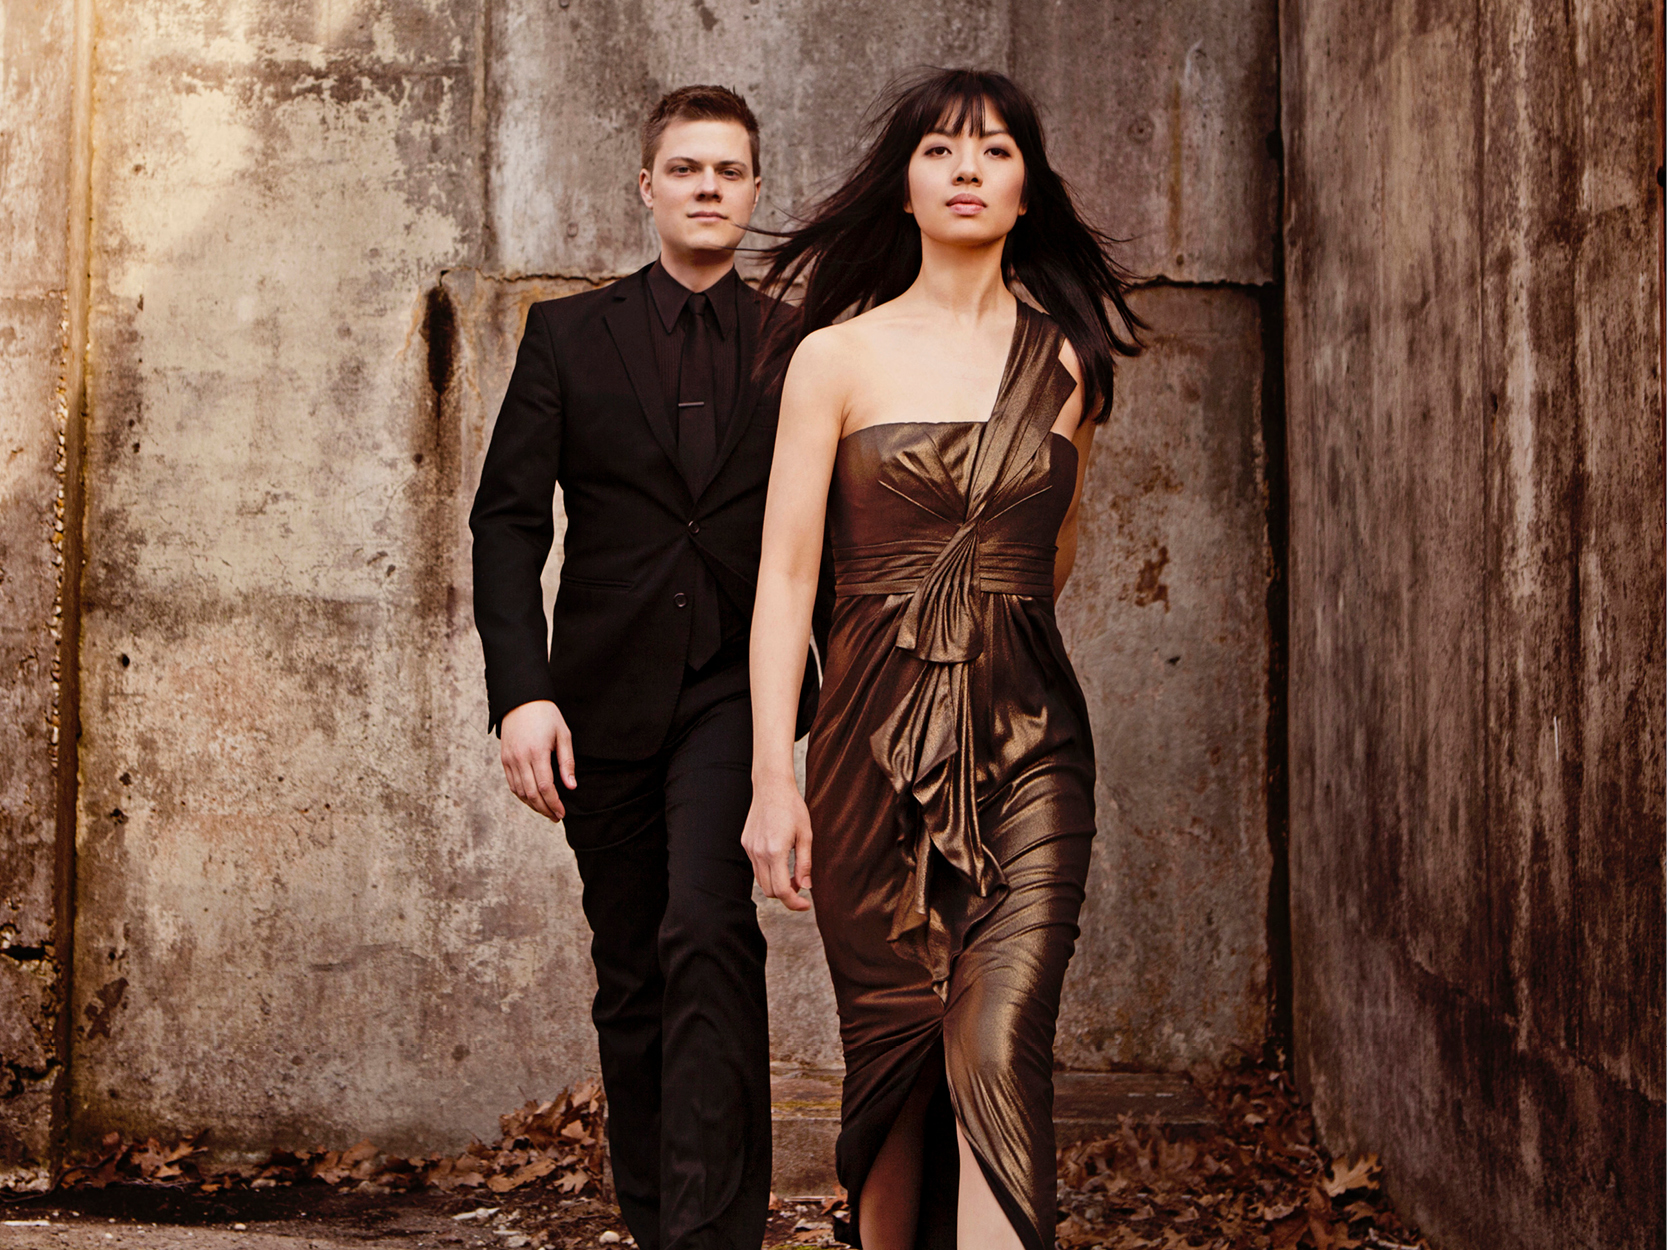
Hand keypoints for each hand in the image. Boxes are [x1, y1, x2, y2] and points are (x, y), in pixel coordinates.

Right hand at [500, 700, 576, 821]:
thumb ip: (567, 762)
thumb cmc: (546, 715)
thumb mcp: (563, 735)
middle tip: (556, 817)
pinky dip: (522, 796)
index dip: (554, 803)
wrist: (521, 700)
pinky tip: (533, 799)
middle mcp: (520, 758)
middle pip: (532, 794)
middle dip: (545, 809)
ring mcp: (510, 759)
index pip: (545, 787)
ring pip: (520, 792)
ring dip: (533, 805)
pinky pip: (512, 784)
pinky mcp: (504, 759)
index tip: (562, 813)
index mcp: (537, 752)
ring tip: (546, 811)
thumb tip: (571, 786)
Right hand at [741, 774, 812, 911]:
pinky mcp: (746, 844)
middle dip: (786, 895)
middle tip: (802, 888)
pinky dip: (768, 872)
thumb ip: (805, 863)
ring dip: (776, 885)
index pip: (782, 890)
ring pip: (761, 881)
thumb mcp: (806, 835)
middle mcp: (759, 853)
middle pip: (770, 891)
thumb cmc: (792, 808)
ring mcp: (750, 849)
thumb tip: (806, 887)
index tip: (806, 905)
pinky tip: (780, 862)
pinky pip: (756, 867)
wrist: (771, 787)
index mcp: (775, 851)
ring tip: (792, 875)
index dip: (795, 903)